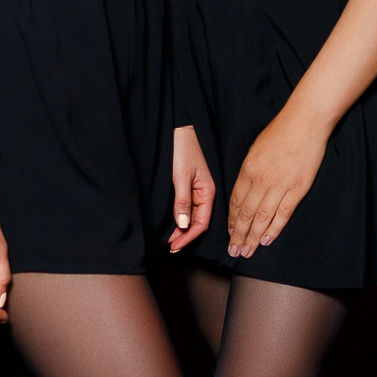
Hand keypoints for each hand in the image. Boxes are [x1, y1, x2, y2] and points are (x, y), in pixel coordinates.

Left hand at [169, 125, 214, 253]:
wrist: (178, 130)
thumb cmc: (182, 148)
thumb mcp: (181, 175)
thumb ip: (182, 200)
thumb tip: (183, 224)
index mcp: (207, 192)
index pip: (201, 222)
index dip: (188, 236)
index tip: (175, 245)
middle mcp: (203, 194)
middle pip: (196, 222)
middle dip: (184, 236)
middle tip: (169, 246)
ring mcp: (195, 190)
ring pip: (190, 216)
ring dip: (180, 229)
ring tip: (168, 239)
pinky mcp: (186, 186)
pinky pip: (185, 207)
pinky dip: (178, 218)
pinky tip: (171, 224)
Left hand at [227, 111, 327, 258]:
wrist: (305, 122)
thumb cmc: (280, 131)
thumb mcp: (256, 149)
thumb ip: (249, 170)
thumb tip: (245, 188)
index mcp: (248, 169)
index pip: (236, 201)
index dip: (232, 220)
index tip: (229, 233)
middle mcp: (260, 180)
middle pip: (246, 214)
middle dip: (238, 235)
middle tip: (234, 251)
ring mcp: (280, 186)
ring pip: (262, 218)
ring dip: (253, 237)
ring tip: (247, 252)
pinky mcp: (297, 188)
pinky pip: (283, 214)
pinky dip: (274, 229)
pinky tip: (267, 240)